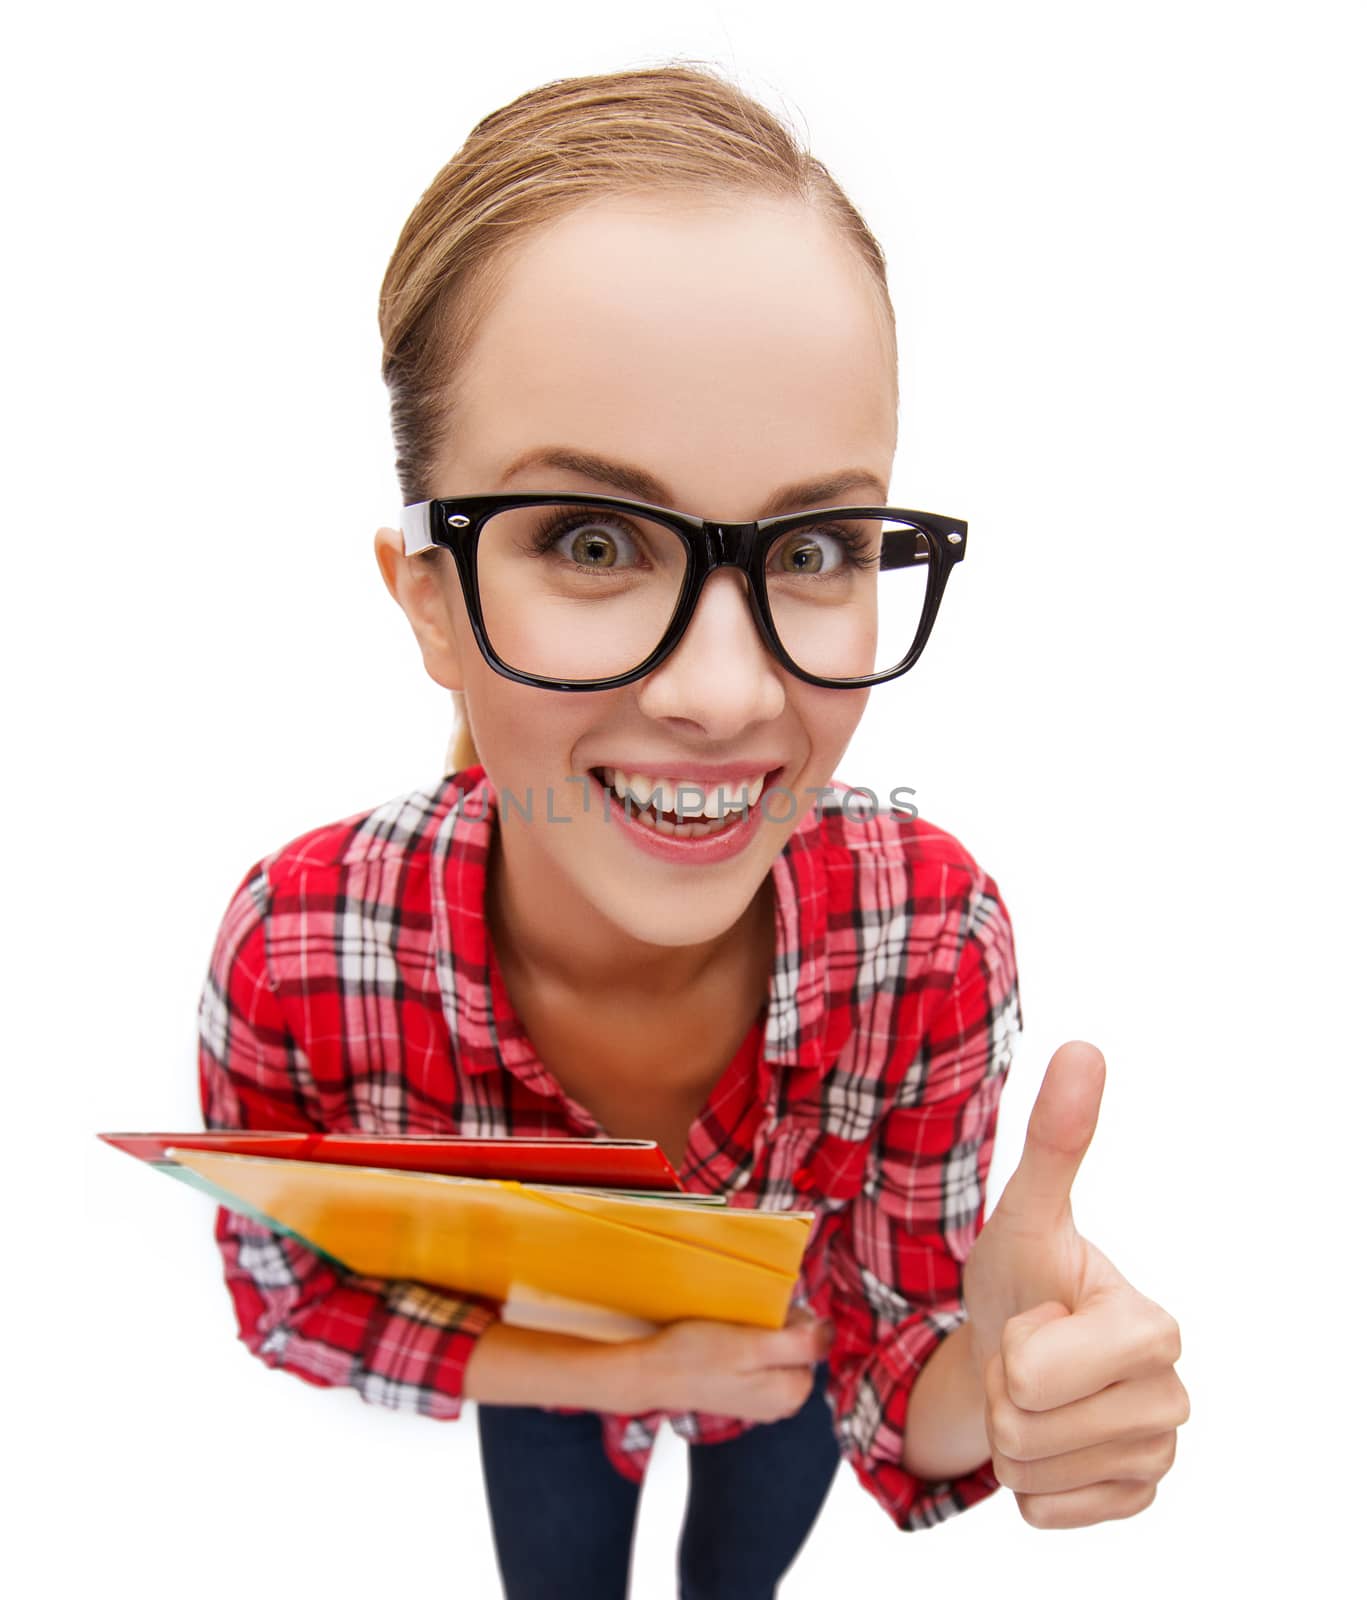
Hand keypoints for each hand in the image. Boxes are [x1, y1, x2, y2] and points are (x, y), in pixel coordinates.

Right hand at [634, 1304, 833, 1421]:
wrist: (651, 1374)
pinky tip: (725, 1343)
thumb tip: (832, 1332)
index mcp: (792, 1393)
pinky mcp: (743, 1395)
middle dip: (778, 1330)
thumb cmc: (696, 1356)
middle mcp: (782, 1404)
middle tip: (745, 1323)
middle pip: (798, 1349)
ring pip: (778, 1353)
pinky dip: (748, 1347)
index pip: (815, 1342)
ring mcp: (762, 1402)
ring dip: (762, 1336)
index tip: (764, 1317)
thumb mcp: (752, 1343)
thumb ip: (798, 1344)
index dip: (792, 1321)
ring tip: (733, 1332)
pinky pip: (759, 1362)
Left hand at [962, 1040, 1189, 1528]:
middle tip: (1026, 1355)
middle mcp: (1173, 1396)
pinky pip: (1042, 1513)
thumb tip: (1084, 1047)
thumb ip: (1055, 1141)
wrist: (1010, 1347)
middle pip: (1028, 1424)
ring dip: (1011, 1432)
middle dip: (1004, 1390)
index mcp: (1155, 1328)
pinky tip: (1047, 1436)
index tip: (1038, 1316)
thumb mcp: (1023, 1215)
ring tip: (1033, 1391)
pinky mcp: (1131, 1500)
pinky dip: (1025, 1481)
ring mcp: (1156, 1455)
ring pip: (1029, 1471)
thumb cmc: (1020, 1279)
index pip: (1037, 1371)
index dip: (1014, 1344)